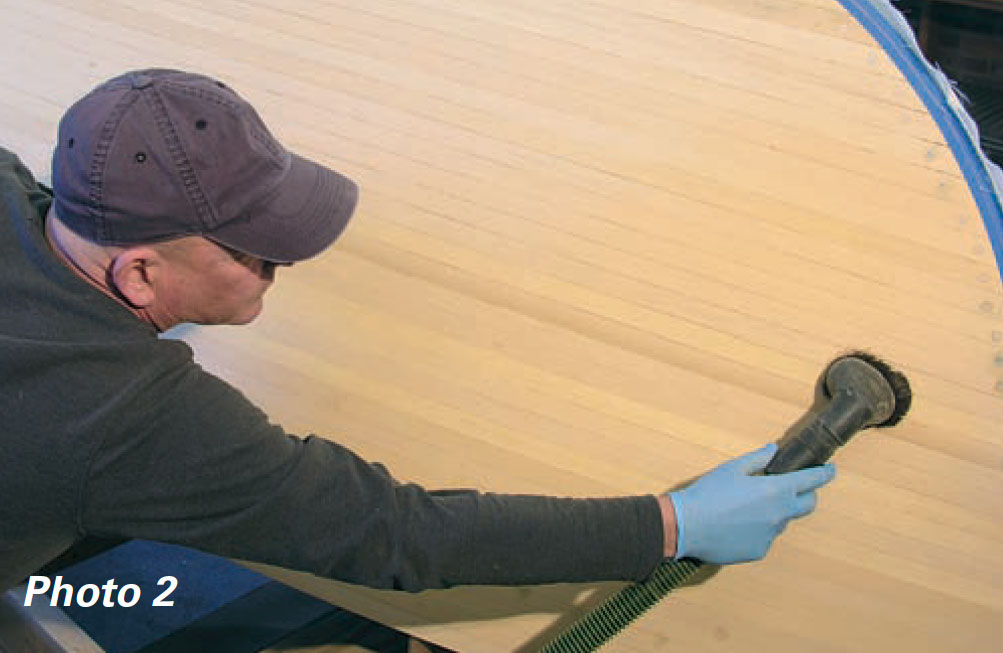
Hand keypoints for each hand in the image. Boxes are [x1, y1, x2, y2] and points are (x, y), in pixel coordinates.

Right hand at [667, 443, 835, 563]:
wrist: (687, 525)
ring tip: (747, 507)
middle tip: (792, 488)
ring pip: (782, 521)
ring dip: (775, 512)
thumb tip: (774, 451)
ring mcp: (771, 535)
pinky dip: (758, 529)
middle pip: (808, 505)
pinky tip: (736, 524)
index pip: (811, 480)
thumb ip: (758, 459)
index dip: (824, 474)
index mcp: (776, 490)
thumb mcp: (732, 468)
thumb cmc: (708, 493)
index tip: (830, 470)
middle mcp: (780, 514)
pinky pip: (765, 537)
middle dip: (807, 495)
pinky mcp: (759, 550)